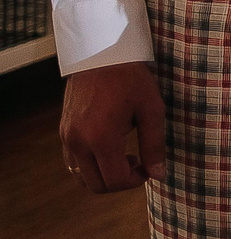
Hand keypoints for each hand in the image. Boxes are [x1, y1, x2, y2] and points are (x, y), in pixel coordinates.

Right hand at [60, 61, 166, 192]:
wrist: (101, 53)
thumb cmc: (131, 78)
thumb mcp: (151, 109)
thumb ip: (154, 145)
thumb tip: (159, 175)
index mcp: (100, 138)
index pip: (115, 181)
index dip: (136, 181)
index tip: (148, 168)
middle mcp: (78, 142)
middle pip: (96, 185)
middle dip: (120, 182)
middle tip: (138, 163)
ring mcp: (66, 137)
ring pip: (81, 177)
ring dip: (104, 175)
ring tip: (124, 155)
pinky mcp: (63, 131)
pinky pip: (73, 162)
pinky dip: (91, 165)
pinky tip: (109, 148)